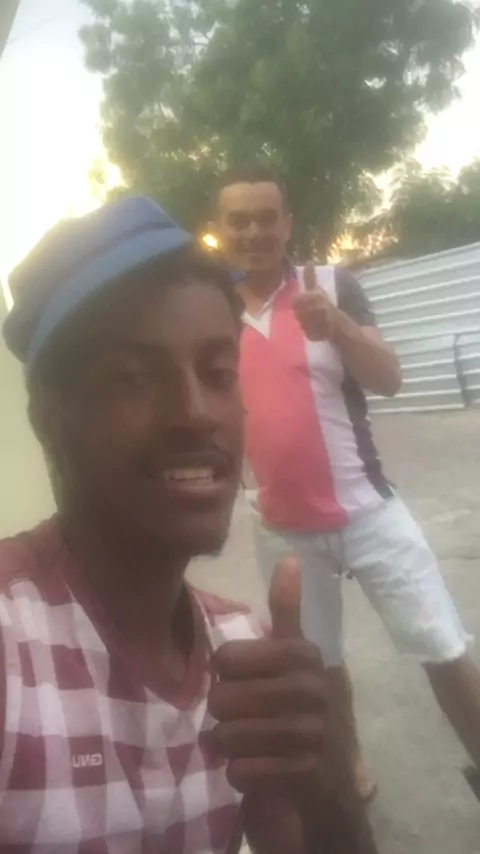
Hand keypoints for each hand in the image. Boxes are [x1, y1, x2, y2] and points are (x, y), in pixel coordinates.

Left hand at [209, 558, 325, 852]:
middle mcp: (313, 688)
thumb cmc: (302, 710)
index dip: (225, 675)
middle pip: (222, 699)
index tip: (245, 682)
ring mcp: (312, 732)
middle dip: (223, 716)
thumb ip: (288, 611)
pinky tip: (259, 772)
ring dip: (228, 747)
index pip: (226, 659)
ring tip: (249, 746)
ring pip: (227, 737)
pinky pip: (240, 771)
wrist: (332, 783)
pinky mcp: (304, 774)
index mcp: (305, 655)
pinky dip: (240, 776)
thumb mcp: (297, 658)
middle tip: (244, 721)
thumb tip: (290, 557)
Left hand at [293, 262, 339, 341]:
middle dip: (302, 316)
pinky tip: (316, 330)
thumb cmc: (325, 304)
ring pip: (302, 325)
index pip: (296, 302)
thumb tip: (308, 261)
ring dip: (305, 325)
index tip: (304, 305)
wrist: (340, 323)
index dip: (298, 305)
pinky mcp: (323, 334)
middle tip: (309, 315)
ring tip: (313, 322)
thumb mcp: (317, 290)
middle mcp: (319, 309)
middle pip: (298, 314)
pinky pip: (308, 335)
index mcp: (315, 297)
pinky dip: (310, 334)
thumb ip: (310, 278)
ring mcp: (321, 322)